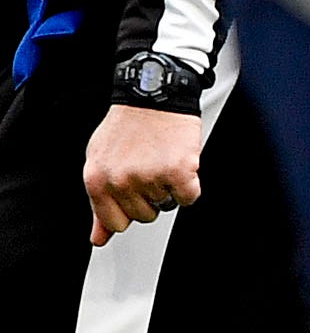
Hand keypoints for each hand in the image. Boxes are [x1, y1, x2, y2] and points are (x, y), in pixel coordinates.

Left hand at [85, 105, 200, 245]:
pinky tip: (180, 164)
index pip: (116, 223)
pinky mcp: (178, 171)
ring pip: (167, 205)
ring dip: (170, 188)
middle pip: (144, 216)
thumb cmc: (127, 125)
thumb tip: (99, 238)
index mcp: (96, 180)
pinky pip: (189, 197)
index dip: (129, 210)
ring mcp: (149, 177)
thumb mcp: (100, 162)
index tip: (134, 195)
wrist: (153, 94)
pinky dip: (190, 185)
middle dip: (150, 197)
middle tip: (150, 169)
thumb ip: (100, 202)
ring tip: (162, 161)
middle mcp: (121, 181)